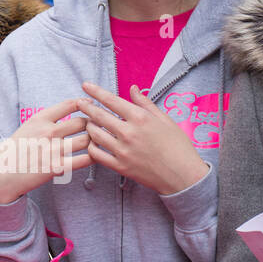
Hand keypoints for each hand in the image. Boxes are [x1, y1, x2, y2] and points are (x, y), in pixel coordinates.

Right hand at [0, 98, 91, 203]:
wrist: (1, 173)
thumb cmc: (17, 150)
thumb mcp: (28, 127)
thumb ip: (49, 119)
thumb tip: (72, 111)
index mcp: (40, 118)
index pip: (71, 104)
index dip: (85, 104)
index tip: (91, 107)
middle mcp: (48, 131)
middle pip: (83, 122)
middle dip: (94, 124)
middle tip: (100, 128)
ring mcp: (53, 149)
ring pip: (87, 139)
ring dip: (96, 140)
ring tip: (99, 142)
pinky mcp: (57, 167)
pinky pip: (85, 159)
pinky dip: (94, 156)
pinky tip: (95, 156)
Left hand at [78, 83, 207, 194]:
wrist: (183, 175)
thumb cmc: (178, 146)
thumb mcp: (165, 119)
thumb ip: (145, 103)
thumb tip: (133, 88)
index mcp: (140, 118)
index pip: (112, 101)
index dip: (96, 91)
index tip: (86, 86)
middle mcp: (129, 133)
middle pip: (99, 116)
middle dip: (86, 107)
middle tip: (79, 102)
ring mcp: (123, 151)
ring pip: (95, 135)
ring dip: (89, 126)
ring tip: (88, 122)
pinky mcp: (120, 167)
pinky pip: (98, 155)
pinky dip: (92, 147)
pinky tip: (93, 142)